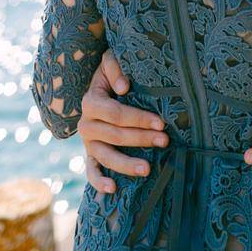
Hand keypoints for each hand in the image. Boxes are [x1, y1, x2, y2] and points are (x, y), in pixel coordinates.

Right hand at [76, 49, 167, 194]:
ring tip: (147, 169)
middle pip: (115, 136)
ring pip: (104, 156)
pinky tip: (113, 189)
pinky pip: (91, 170)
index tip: (161, 122)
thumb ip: (115, 67)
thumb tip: (124, 87)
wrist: (99, 87)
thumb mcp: (110, 61)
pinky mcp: (90, 154)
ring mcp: (87, 142)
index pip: (116, 114)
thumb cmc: (111, 74)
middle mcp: (86, 124)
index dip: (139, 119)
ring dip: (125, 164)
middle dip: (141, 138)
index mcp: (91, 101)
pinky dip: (99, 181)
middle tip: (165, 141)